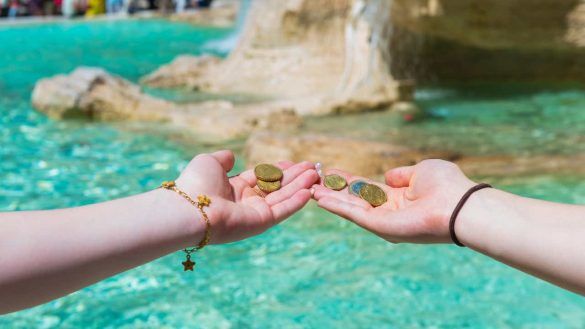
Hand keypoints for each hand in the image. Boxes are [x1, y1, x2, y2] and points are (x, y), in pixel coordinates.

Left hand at [176, 150, 318, 243]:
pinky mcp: (261, 223)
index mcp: (234, 188)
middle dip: (295, 177)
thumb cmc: (196, 183)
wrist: (191, 208)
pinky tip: (310, 191)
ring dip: (300, 186)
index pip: (262, 177)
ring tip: (316, 174)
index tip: (294, 163)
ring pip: (283, 197)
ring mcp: (254, 213)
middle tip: (312, 167)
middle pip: (276, 187)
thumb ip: (223, 158)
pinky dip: (296, 201)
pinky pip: (282, 210)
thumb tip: (231, 156)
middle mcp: (246, 201)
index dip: (278, 170)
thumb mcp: (210, 162)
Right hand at [313, 160, 475, 242]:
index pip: (367, 188)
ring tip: (310, 189)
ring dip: (330, 199)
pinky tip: (320, 198)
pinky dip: (337, 206)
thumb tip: (388, 176)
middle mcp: (389, 211)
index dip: (349, 180)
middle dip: (335, 190)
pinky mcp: (381, 227)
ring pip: (351, 208)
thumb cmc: (446, 185)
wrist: (458, 205)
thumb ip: (401, 174)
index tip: (331, 171)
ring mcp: (384, 221)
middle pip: (355, 199)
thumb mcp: (421, 170)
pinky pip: (354, 215)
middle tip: (314, 180)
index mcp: (399, 198)